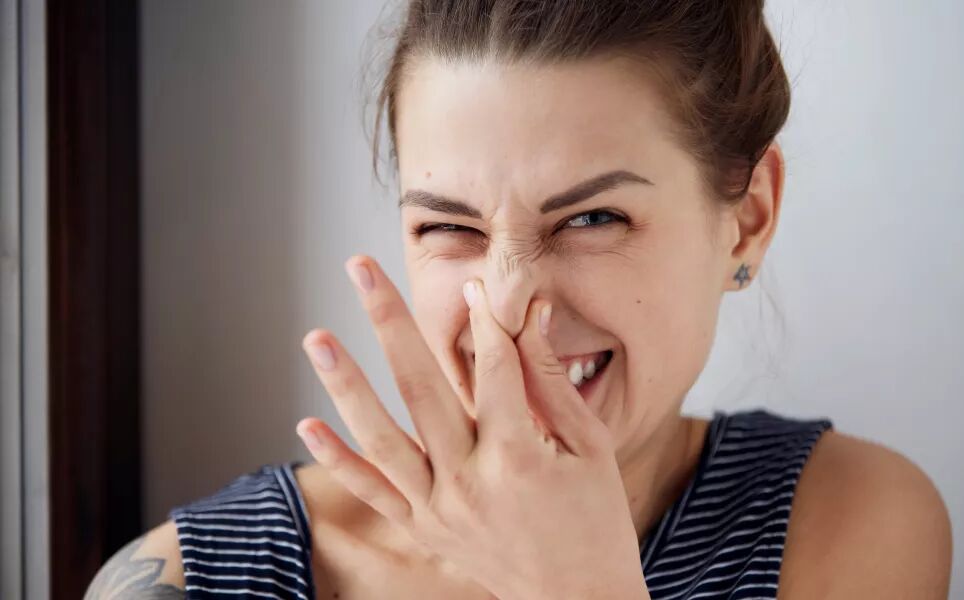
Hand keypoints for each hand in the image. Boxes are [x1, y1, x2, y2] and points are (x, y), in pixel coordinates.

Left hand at [296, 255, 649, 599]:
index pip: (494, 371)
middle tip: (361, 269)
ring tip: (316, 337)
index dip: (486, 321)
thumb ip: (551, 382)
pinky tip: (306, 423)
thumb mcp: (589, 447)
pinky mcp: (422, 529)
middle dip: (389, 322)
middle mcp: (470, 484)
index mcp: (520, 460)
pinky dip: (336, 460)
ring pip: (382, 439)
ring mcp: (439, 510)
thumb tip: (530, 316)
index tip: (473, 283)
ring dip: (346, 385)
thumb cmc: (595, 520)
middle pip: (422, 389)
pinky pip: (371, 492)